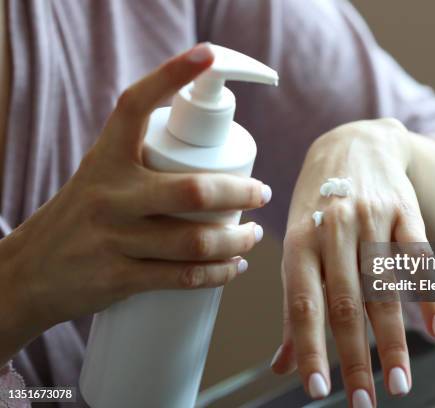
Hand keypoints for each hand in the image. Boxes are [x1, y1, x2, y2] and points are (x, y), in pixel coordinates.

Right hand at [0, 44, 270, 363]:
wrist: (28, 274)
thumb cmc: (79, 219)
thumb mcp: (98, 178)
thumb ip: (139, 163)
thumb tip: (203, 154)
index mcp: (104, 159)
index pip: (134, 105)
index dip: (170, 75)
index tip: (205, 54)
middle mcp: (109, 195)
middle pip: (193, 191)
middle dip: (240, 193)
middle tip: (261, 193)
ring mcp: (113, 239)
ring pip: (195, 241)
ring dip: (237, 239)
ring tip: (252, 234)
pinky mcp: (117, 279)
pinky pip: (182, 277)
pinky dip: (218, 272)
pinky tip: (233, 266)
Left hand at [271, 119, 434, 405]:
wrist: (352, 143)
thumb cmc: (318, 205)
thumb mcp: (297, 246)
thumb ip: (293, 306)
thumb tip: (284, 366)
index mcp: (298, 241)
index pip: (302, 302)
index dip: (310, 346)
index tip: (318, 390)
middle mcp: (333, 228)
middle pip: (347, 302)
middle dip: (356, 357)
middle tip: (365, 402)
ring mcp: (371, 217)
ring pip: (384, 286)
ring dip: (394, 338)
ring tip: (400, 383)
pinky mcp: (403, 209)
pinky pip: (418, 256)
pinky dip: (428, 294)